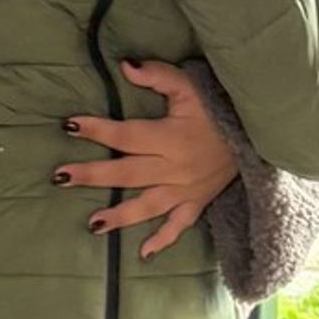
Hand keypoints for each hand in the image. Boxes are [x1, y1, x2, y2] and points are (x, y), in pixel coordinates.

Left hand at [56, 58, 232, 257]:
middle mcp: (176, 168)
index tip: (69, 126)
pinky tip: (142, 253)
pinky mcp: (197, 203)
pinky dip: (162, 240)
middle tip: (60, 177)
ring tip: (92, 224)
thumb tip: (125, 65)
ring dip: (120, 216)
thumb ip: (158, 75)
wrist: (257, 133)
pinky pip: (179, 226)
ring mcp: (186, 190)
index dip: (97, 129)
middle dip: (93, 175)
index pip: (127, 134)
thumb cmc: (219, 107)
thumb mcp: (191, 86)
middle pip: (128, 173)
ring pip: (148, 206)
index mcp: (171, 137)